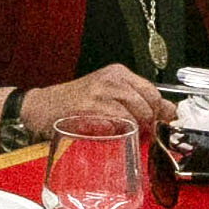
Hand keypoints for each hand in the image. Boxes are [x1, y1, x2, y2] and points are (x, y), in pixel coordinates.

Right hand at [15, 67, 176, 142]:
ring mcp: (102, 91)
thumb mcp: (106, 97)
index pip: (153, 91)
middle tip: (141, 133)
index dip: (160, 111)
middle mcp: (112, 78)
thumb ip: (135, 103)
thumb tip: (168, 112)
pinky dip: (121, 131)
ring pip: (138, 112)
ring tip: (126, 134)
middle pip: (149, 102)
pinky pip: (121, 121)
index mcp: (118, 74)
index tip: (161, 123)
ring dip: (137, 128)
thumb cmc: (73, 106)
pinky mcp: (92, 105)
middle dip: (150, 122)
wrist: (40, 109)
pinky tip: (112, 133)